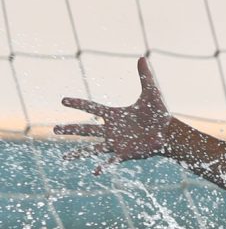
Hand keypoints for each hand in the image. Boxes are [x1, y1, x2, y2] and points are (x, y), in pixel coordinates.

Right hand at [54, 57, 172, 174]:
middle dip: (70, 130)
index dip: (78, 104)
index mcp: (114, 115)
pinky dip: (104, 167)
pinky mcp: (125, 154)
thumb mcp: (152, 93)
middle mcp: (111, 130)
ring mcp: (116, 143)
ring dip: (79, 153)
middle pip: (86, 130)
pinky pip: (112, 161)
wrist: (169, 132)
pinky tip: (94, 172)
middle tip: (54, 129)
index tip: (63, 100)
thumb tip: (142, 56)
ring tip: (64, 158)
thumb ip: (145, 76)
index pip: (92, 108)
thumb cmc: (158, 113)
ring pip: (93, 148)